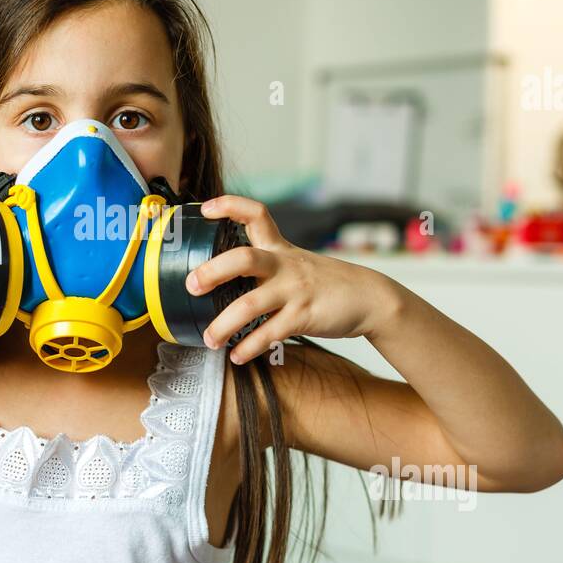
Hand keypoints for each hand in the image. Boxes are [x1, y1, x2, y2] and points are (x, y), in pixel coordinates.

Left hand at [186, 195, 399, 363]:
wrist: (370, 298)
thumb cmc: (325, 283)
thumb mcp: (296, 263)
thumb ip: (265, 268)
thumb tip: (223, 282)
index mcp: (280, 248)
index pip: (256, 214)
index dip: (229, 206)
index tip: (204, 209)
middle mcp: (284, 265)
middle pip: (243, 258)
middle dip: (212, 271)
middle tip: (191, 285)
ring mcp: (294, 290)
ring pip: (250, 304)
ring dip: (223, 324)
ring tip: (209, 339)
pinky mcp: (304, 316)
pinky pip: (269, 333)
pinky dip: (249, 347)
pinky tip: (237, 356)